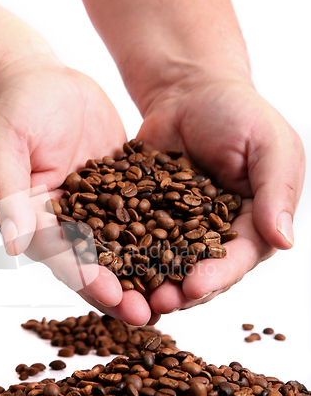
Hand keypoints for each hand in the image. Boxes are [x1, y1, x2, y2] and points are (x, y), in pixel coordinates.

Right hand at [0, 60, 153, 324]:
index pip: (60, 256)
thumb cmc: (12, 109)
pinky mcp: (119, 191)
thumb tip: (13, 245)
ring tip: (174, 296)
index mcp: (34, 221)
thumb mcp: (3, 146)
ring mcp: (95, 210)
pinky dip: (161, 235)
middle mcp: (66, 224)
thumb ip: (8, 194)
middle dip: (120, 290)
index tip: (113, 295)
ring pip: (122, 249)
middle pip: (93, 264)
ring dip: (144, 273)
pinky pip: (142, 216)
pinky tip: (188, 250)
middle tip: (148, 314)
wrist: (38, 81)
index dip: (85, 277)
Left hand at [137, 77, 304, 312]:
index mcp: (253, 223)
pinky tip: (110, 267)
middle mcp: (216, 233)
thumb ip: (276, 191)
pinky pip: (136, 239)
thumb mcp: (269, 145)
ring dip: (150, 282)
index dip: (217, 275)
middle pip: (200, 271)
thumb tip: (285, 240)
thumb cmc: (238, 112)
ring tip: (132, 296)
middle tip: (158, 303)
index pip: (238, 257)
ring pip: (166, 263)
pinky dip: (125, 255)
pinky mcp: (149, 216)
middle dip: (180, 290)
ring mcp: (179, 228)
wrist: (190, 91)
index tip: (194, 287)